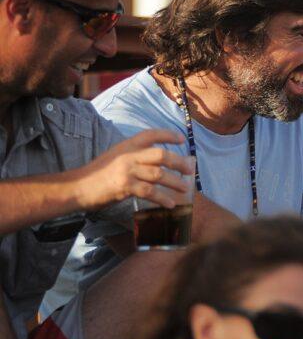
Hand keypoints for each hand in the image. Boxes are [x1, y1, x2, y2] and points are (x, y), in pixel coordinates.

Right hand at [71, 129, 192, 210]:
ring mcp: (127, 171)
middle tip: (190, 170)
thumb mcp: (115, 156)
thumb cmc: (97, 174)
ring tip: (186, 189)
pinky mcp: (125, 187)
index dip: (168, 135)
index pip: (150, 134)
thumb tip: (156, 162)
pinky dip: (163, 198)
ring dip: (175, 182)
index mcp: (126, 145)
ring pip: (159, 174)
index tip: (182, 140)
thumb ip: (133, 156)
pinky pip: (150, 191)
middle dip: (179, 162)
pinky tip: (171, 204)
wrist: (76, 187)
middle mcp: (128, 155)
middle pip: (161, 155)